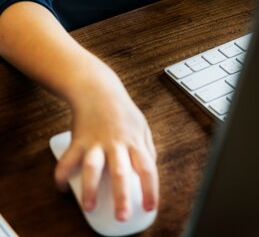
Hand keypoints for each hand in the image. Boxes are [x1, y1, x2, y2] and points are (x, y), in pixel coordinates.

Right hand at [54, 69, 158, 221]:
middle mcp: (116, 143)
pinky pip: (69, 159)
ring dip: (90, 188)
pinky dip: (62, 175)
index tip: (150, 207)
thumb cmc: (121, 110)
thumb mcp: (141, 125)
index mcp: (134, 141)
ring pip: (94, 167)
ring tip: (88, 207)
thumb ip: (147, 148)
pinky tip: (62, 187)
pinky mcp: (79, 139)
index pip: (147, 168)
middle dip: (121, 196)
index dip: (150, 189)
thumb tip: (150, 169)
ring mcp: (96, 141)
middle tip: (121, 216)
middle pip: (121, 171)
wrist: (98, 89)